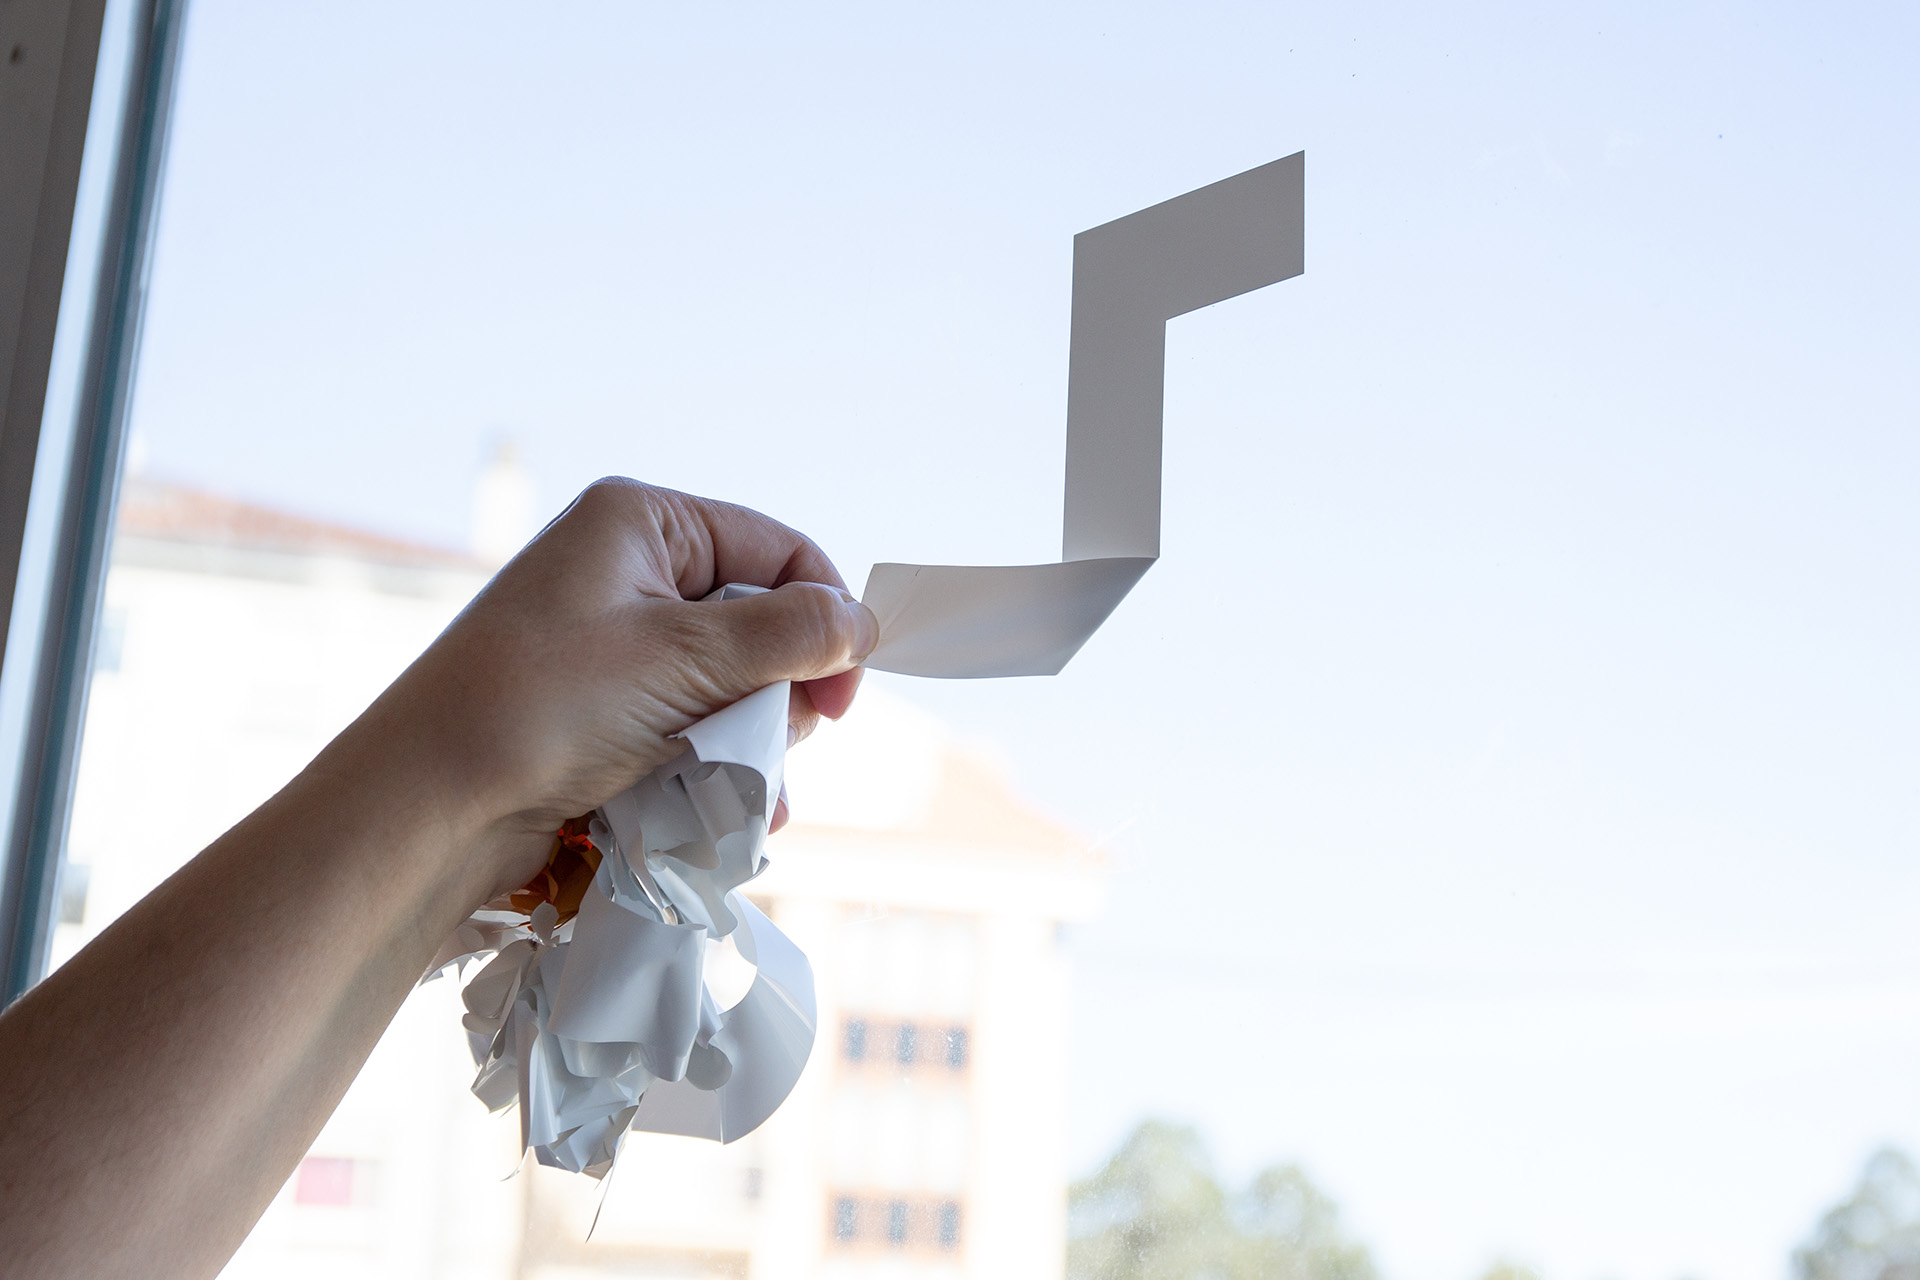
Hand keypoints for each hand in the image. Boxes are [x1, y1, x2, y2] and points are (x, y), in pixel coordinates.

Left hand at [358, 478, 877, 902]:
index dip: (826, 621)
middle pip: (761, 623)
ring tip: (742, 795)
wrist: (426, 808)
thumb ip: (788, 637)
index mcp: (643, 523)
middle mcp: (629, 573)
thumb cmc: (544, 707)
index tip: (841, 701)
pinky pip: (691, 728)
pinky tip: (720, 814)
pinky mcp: (604, 712)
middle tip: (772, 745)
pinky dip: (714, 768)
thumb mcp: (684, 659)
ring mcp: (614, 646)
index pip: (780, 552)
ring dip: (750, 743)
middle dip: (781, 692)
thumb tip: (865, 624)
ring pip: (732, 686)